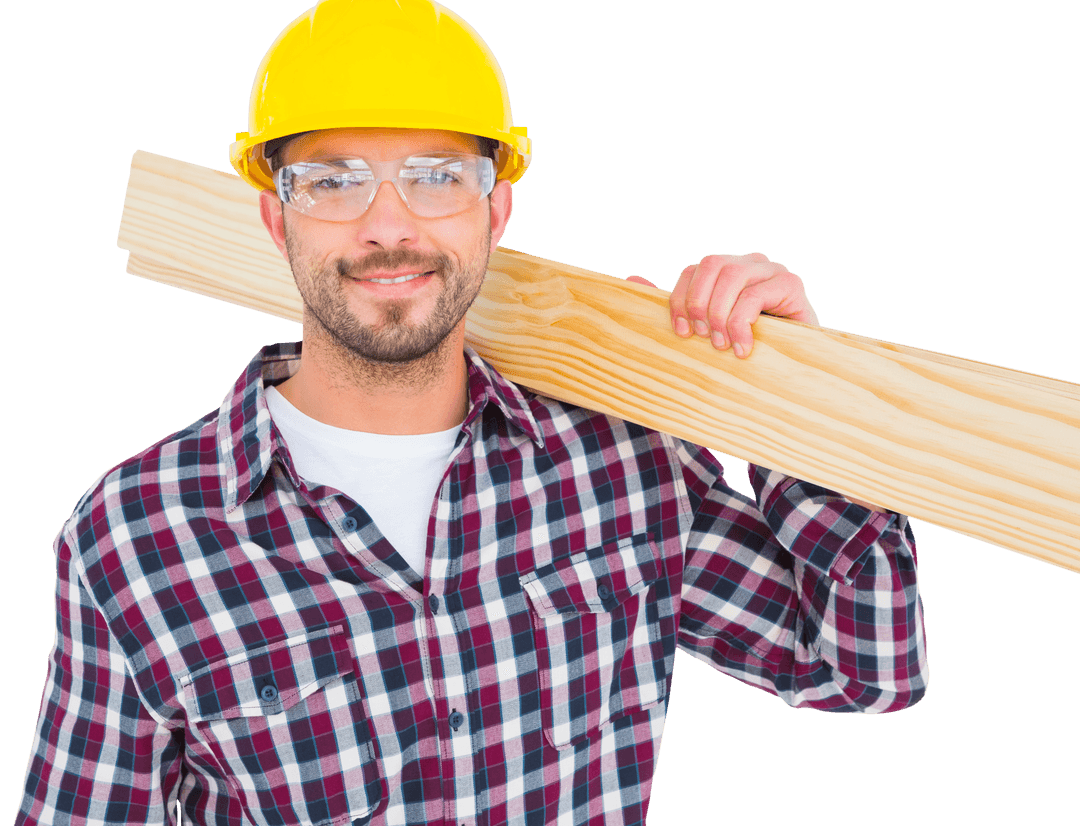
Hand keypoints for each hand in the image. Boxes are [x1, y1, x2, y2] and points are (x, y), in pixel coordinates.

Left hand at [627, 252, 818, 357]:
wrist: (790, 376)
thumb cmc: (744, 352)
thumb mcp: (705, 332)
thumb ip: (675, 307)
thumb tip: (632, 279)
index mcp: (726, 272)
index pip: (694, 270)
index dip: (680, 299)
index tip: (680, 333)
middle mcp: (748, 264)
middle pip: (710, 264)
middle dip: (698, 303)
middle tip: (703, 338)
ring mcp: (771, 271)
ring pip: (732, 275)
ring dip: (720, 314)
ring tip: (722, 346)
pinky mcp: (791, 284)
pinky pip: (756, 293)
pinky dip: (742, 322)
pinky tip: (743, 348)